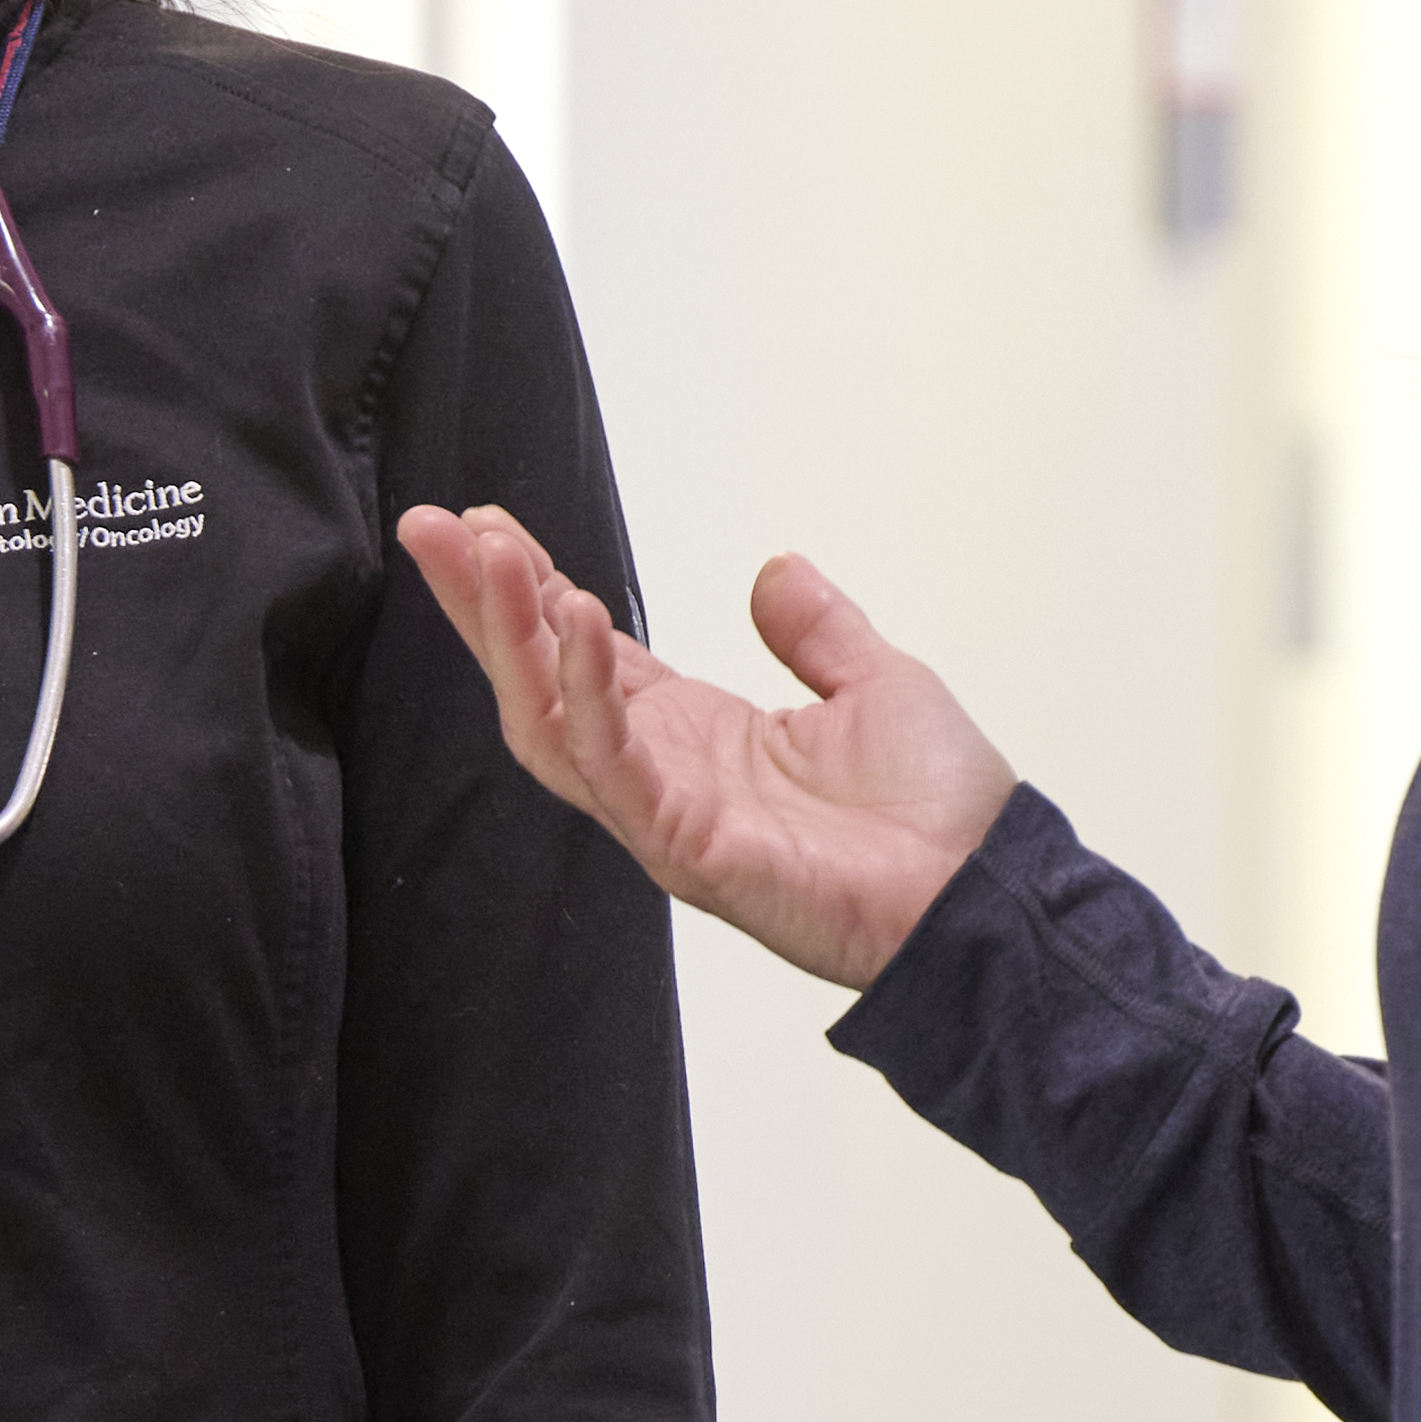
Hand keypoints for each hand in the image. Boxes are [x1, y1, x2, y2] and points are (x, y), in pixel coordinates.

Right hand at [397, 506, 1014, 991]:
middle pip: (538, 685)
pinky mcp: (689, 850)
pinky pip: (615, 768)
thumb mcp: (876, 684)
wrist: (990, 898)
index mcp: (696, 737)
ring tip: (484, 556)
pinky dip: (589, 693)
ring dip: (510, 637)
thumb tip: (775, 571)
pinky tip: (576, 620)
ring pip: (551, 725)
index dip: (530, 591)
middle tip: (430, 528)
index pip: (582, 655)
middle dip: (480, 607)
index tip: (483, 524)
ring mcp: (667, 817)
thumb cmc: (942, 819)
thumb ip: (817, 631)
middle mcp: (663, 775)